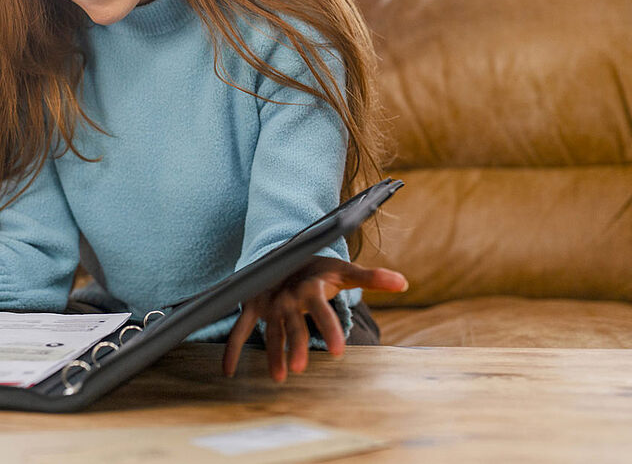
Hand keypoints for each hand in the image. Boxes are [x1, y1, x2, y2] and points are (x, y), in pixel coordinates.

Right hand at [222, 256, 407, 382]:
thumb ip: (372, 277)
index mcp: (311, 287)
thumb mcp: (344, 271)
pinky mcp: (252, 308)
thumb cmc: (319, 268)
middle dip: (296, 345)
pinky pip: (239, 330)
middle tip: (301, 369)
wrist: (284, 253)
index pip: (322, 308)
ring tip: (280, 377)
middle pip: (293, 324)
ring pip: (269, 331)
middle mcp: (288, 296)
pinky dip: (231, 349)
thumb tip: (404, 282)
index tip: (338, 351)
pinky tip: (228, 371)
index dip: (329, 328)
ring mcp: (268, 303)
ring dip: (273, 353)